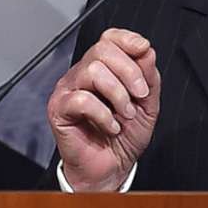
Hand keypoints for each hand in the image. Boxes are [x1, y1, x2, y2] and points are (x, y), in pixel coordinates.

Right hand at [49, 28, 160, 192]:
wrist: (111, 169)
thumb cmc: (124, 138)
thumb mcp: (147, 106)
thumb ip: (148, 78)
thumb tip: (147, 51)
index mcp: (103, 69)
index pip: (109, 38)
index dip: (127, 39)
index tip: (143, 50)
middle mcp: (82, 74)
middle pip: (102, 49)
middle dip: (129, 72)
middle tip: (140, 96)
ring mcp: (68, 90)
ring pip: (93, 71)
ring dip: (118, 95)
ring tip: (125, 115)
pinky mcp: (59, 109)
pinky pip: (82, 99)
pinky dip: (103, 114)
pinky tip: (110, 127)